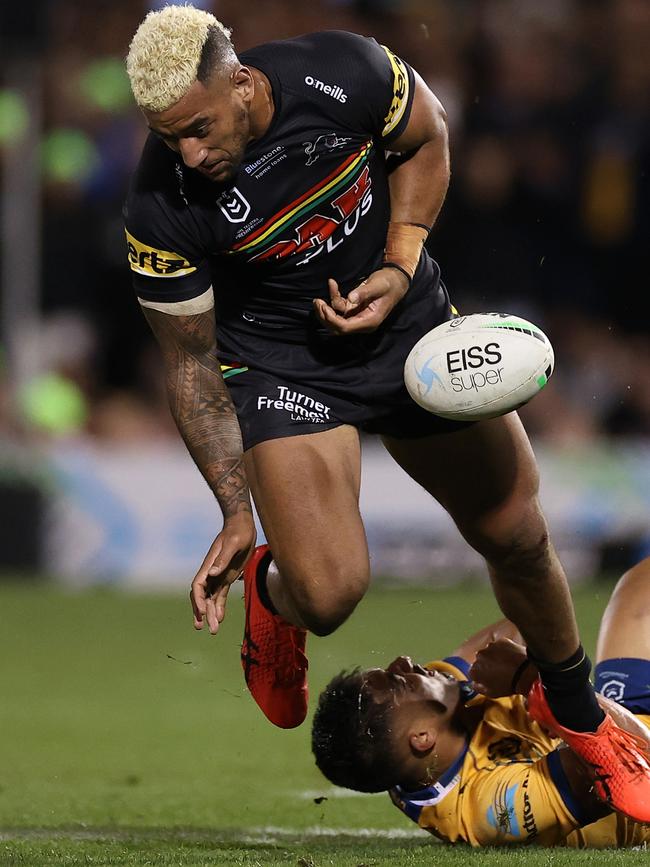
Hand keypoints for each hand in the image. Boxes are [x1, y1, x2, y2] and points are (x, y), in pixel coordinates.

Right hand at [189, 512, 255, 634]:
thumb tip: (212, 573)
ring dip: (211, 614)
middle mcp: (211, 572)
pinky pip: (220, 595)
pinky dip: (219, 607)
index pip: (198, 586)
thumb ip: (223, 558)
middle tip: (209, 629)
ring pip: (211, 599)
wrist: (243, 525)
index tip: (203, 611)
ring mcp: (218, 576)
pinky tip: (220, 619)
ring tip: (213, 630)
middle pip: (203, 597)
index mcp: (209, 565)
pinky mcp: (227, 577)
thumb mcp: (233, 543)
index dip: (198, 600)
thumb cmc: (238, 531)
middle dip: (204, 613)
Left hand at [313, 268, 408, 333]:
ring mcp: (357, 316)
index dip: (332, 320)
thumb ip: (364, 293)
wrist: (395, 280)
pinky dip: (333, 298)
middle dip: (325, 317)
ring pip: (336, 320)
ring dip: (325, 310)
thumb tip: (351, 298)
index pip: (345, 328)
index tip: (324, 307)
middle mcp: (362, 322)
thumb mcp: (378, 285)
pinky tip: (332, 284)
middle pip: (338, 327)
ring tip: (318, 299)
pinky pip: (340, 308)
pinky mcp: (354, 309)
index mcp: (369, 321)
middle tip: (318, 303)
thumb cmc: (389, 283)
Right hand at [469, 638, 535, 697]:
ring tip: (505, 664)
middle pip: (480, 661)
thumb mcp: (491, 693)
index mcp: (475, 670)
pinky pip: (499, 646)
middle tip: (497, 672)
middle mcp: (479, 656)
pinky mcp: (500, 641)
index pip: (472, 674)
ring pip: (489, 652)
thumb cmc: (508, 685)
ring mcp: (490, 647)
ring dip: (493, 657)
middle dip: (485, 665)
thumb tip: (474, 684)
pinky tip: (510, 658)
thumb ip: (478, 688)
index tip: (487, 679)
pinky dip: (502, 651)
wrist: (525, 672)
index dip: (480, 677)